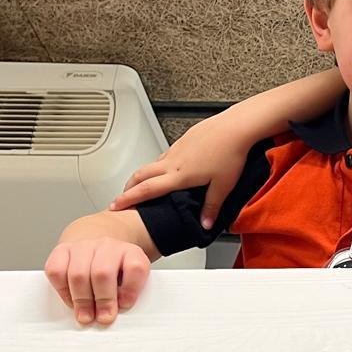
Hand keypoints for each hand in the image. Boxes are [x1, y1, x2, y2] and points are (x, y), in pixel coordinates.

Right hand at [44, 237, 152, 324]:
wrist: (99, 251)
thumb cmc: (117, 271)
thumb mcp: (131, 280)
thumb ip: (128, 294)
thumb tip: (112, 314)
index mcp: (131, 252)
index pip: (135, 267)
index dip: (130, 289)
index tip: (125, 305)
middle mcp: (107, 246)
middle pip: (102, 273)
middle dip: (103, 300)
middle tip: (103, 317)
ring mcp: (83, 246)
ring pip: (78, 274)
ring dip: (81, 300)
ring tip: (85, 316)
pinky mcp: (63, 250)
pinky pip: (56, 270)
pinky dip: (62, 290)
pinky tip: (71, 300)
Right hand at [108, 113, 249, 228]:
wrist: (235, 127)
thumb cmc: (230, 153)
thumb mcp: (223, 186)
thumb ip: (211, 206)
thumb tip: (205, 223)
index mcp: (179, 175)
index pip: (146, 190)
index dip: (129, 199)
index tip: (116, 205)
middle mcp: (173, 161)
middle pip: (141, 174)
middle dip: (128, 187)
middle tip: (122, 197)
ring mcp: (177, 148)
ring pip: (152, 163)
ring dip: (142, 174)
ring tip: (142, 184)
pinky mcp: (183, 140)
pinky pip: (165, 154)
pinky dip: (158, 164)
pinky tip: (168, 166)